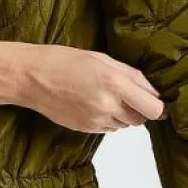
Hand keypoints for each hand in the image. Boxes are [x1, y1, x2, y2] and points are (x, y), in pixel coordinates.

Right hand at [0, 41, 165, 131]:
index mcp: (115, 83)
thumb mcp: (102, 58)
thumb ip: (131, 76)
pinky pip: (107, 128)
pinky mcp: (85, 129)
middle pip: (141, 120)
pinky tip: (90, 103)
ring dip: (121, 114)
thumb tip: (153, 91)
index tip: (151, 99)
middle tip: (124, 94)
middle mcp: (108, 105)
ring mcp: (96, 120)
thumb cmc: (64, 61)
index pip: (154, 109)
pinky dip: (106, 118)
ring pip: (124, 125)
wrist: (31, 77)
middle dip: (138, 109)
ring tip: (101, 96)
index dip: (156, 105)